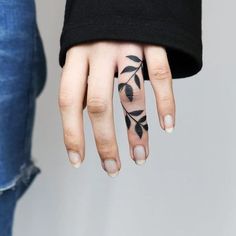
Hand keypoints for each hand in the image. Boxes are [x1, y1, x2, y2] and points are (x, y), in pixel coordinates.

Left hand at [58, 41, 174, 176]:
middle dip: (105, 142)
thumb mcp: (81, 56)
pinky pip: (160, 76)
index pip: (69, 102)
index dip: (72, 134)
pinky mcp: (151, 43)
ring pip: (130, 95)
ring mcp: (126, 47)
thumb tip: (82, 120)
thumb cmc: (98, 37)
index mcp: (76, 58)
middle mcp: (98, 53)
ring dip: (137, 131)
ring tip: (141, 157)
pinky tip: (167, 126)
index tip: (78, 161)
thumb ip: (81, 84)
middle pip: (98, 105)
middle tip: (113, 168)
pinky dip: (166, 103)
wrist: (121, 2)